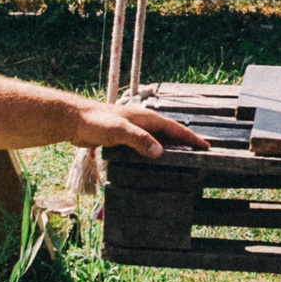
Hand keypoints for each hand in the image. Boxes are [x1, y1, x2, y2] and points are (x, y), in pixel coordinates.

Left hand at [72, 103, 207, 157]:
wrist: (74, 120)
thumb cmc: (96, 122)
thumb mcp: (119, 130)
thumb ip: (139, 140)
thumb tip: (160, 152)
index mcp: (147, 118)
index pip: (175, 129)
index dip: (191, 138)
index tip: (206, 146)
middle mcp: (143, 122)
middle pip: (170, 134)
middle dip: (185, 143)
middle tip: (199, 155)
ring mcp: (134, 129)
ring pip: (158, 140)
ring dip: (170, 148)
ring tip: (182, 160)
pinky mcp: (124, 137)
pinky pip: (146, 145)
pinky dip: (154, 152)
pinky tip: (154, 162)